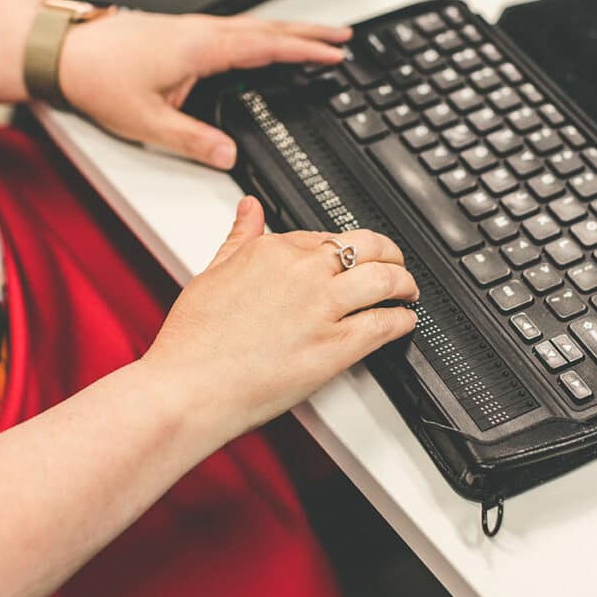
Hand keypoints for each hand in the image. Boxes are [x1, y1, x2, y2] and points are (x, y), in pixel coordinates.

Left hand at [59, 10, 350, 167]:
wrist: (66, 51)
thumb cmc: (100, 78)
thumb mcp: (148, 123)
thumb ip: (194, 141)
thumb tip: (229, 156)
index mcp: (202, 50)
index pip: (266, 47)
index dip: (304, 51)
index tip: (334, 54)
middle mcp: (202, 33)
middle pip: (268, 28)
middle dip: (309, 33)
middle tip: (344, 37)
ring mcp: (194, 29)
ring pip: (254, 25)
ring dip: (288, 30)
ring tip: (316, 36)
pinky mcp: (184, 32)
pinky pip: (236, 28)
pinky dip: (263, 32)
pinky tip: (264, 41)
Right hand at [142, 197, 418, 444]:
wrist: (188, 387)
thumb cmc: (194, 339)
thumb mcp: (212, 272)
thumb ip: (238, 237)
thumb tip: (249, 208)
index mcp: (272, 249)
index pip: (326, 237)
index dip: (342, 249)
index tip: (348, 259)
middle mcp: (303, 272)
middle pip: (367, 248)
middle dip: (388, 254)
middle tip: (395, 264)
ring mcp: (322, 308)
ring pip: (384, 280)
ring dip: (403, 284)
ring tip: (407, 291)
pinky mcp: (336, 346)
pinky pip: (384, 324)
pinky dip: (402, 321)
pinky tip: (404, 322)